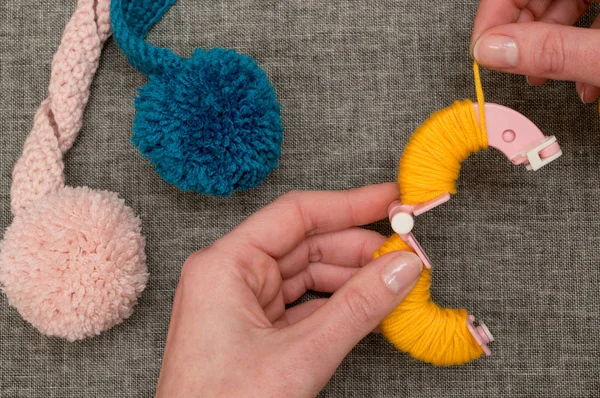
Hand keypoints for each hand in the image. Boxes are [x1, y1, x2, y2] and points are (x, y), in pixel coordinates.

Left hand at [155, 184, 422, 396]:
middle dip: (357, 249)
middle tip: (404, 252)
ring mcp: (240, 304)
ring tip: (394, 282)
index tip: (392, 199)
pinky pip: (302, 304)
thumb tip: (401, 268)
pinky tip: (368, 306)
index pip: (296, 215)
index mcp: (224, 265)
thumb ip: (357, 308)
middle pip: (304, 244)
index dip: (349, 204)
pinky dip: (336, 305)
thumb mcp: (300, 356)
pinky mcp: (253, 331)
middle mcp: (229, 276)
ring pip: (306, 275)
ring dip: (351, 279)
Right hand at [470, 0, 599, 102]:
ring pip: (559, 9)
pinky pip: (585, 18)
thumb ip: (553, 51)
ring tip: (545, 76)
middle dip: (520, 36)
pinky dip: (574, 48)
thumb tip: (496, 52)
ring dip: (546, 47)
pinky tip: (579, 76)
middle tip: (512, 67)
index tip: (483, 51)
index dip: (492, 17)